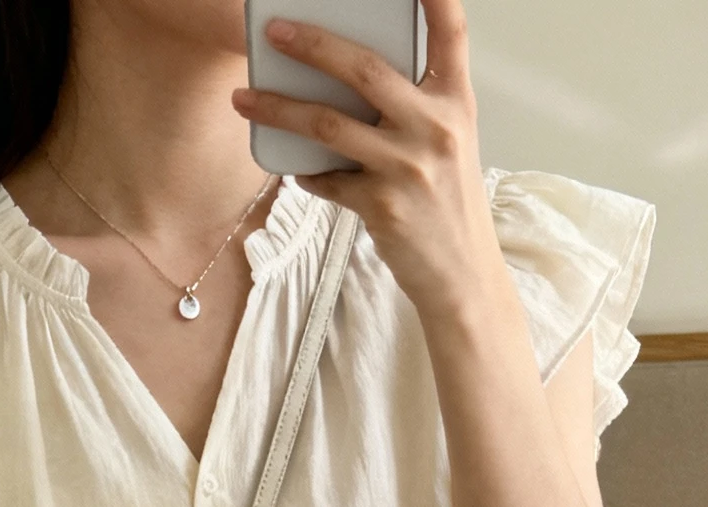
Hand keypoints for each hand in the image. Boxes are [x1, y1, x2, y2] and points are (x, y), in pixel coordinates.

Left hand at [232, 0, 499, 320]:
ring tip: (245, 98)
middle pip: (365, 69)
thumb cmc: (448, 203)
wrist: (462, 276)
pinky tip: (294, 166)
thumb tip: (351, 75)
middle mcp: (435, 128)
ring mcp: (408, 167)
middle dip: (313, 44)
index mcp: (456, 103)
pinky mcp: (382, 206)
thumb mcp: (449, 142)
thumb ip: (416, 104)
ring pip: (329, 124)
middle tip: (275, 31)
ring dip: (279, 108)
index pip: (451, 32)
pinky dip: (305, 171)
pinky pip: (326, 178)